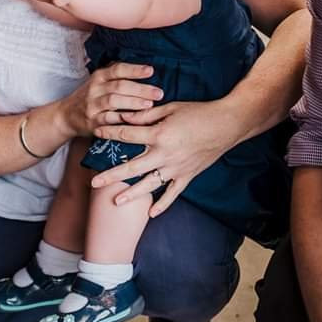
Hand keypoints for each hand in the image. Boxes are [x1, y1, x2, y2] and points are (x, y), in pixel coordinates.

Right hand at [60, 62, 163, 135]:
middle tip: (158, 93)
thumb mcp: (99, 82)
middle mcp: (95, 88)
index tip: (151, 71)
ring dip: (133, 103)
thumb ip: (117, 76)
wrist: (67, 115)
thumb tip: (146, 70)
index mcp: (99, 76)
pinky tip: (136, 121)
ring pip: (114, 101)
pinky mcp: (93, 121)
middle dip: (141, 89)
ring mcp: (92, 105)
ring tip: (149, 105)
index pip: (118, 69)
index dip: (135, 70)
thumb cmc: (90, 97)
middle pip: (120, 86)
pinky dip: (123, 120)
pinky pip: (109, 120)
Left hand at [90, 99, 240, 216]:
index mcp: (159, 135)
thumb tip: (124, 116)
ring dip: (132, 194)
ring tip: (116, 201)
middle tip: (94, 182)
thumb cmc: (198, 113)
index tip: (96, 132)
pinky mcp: (187, 175)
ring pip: (149, 184)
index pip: (127, 135)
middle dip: (111, 175)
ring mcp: (176, 168)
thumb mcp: (170, 108)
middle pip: (132, 167)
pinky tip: (151, 213)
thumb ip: (145, 115)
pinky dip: (163, 204)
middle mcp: (165, 155)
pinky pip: (173, 193)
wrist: (226, 125)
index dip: (110, 132)